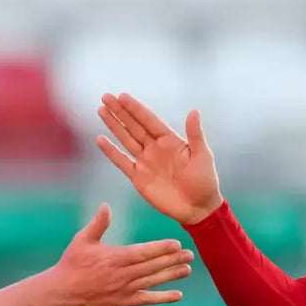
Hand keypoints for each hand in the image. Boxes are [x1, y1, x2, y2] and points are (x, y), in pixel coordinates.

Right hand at [51, 203, 192, 305]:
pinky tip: (178, 295)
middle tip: (190, 254)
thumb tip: (106, 205)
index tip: (177, 244)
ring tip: (188, 270)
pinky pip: (147, 300)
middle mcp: (123, 274)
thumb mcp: (82, 240)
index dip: (161, 249)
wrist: (63, 291)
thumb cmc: (72, 263)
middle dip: (173, 260)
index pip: (143, 252)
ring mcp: (124, 289)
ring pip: (153, 282)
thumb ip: (98, 223)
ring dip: (172, 276)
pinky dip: (163, 298)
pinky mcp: (124, 301)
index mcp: (115, 257)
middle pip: (152, 267)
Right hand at [96, 92, 223, 225]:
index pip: (149, 120)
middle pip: (134, 126)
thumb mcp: (203, 156)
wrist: (198, 210)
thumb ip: (195, 134)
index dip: (135, 108)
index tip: (122, 96)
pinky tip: (100, 139)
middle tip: (106, 96)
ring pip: (126, 139)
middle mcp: (155, 148)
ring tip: (101, 110)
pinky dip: (111, 151)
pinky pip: (121, 162)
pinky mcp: (138, 177)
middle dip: (120, 111)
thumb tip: (194, 111)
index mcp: (170, 140)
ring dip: (114, 125)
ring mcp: (145, 162)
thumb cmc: (205, 182)